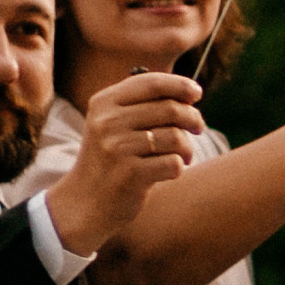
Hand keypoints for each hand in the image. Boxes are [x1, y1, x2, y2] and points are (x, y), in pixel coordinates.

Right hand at [46, 72, 205, 253]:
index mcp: (104, 103)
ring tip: (183, 156)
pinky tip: (168, 172)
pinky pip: (174, 163)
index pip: (150, 83)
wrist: (85, 201)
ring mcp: (117, 148)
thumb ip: (145, 105)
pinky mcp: (129, 174)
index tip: (196, 93)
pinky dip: (178, 168)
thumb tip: (190, 93)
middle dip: (192, 118)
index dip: (179, 85)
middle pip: (170, 109)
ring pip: (176, 137)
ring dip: (187, 148)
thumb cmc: (111, 159)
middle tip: (198, 128)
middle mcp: (107, 122)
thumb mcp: (115, 124)